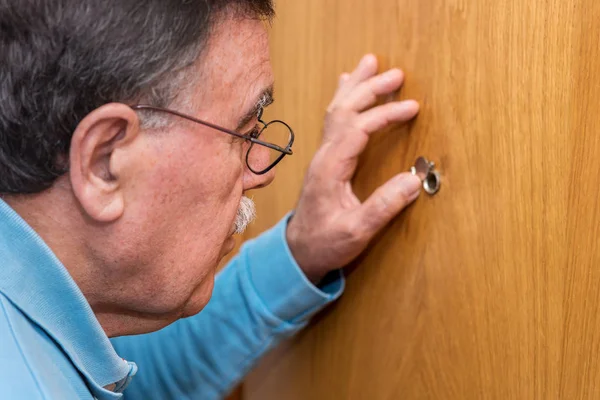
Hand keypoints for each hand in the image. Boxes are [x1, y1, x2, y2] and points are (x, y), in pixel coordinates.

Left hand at [286, 54, 421, 283]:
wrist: (298, 250)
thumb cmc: (324, 242)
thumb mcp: (356, 231)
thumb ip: (384, 207)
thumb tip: (413, 180)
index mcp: (330, 169)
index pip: (358, 128)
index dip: (385, 114)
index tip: (412, 107)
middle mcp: (323, 156)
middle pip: (345, 110)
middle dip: (370, 89)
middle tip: (396, 74)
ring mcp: (322, 156)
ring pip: (337, 111)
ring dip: (355, 87)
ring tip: (369, 63)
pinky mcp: (325, 160)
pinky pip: (334, 120)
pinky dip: (343, 99)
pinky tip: (345, 87)